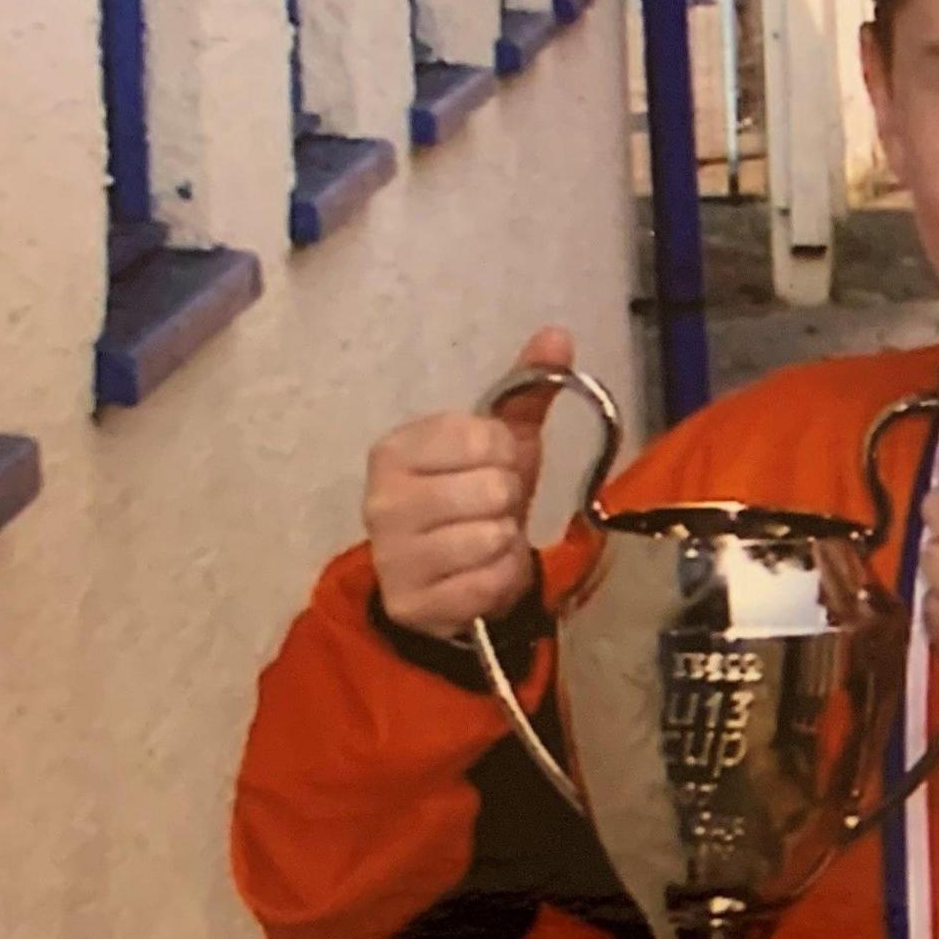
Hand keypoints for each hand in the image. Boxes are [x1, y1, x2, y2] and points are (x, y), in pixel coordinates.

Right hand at [364, 327, 573, 639]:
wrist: (447, 578)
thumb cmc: (472, 497)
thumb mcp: (499, 443)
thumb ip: (526, 388)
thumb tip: (558, 334)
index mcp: (395, 449)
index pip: (485, 438)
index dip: (505, 454)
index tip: (491, 466)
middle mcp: (380, 500)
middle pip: (493, 488)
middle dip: (506, 502)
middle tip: (486, 510)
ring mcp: (391, 555)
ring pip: (492, 537)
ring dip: (504, 544)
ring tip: (483, 543)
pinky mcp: (411, 603)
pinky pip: (489, 583)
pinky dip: (498, 581)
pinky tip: (478, 576)